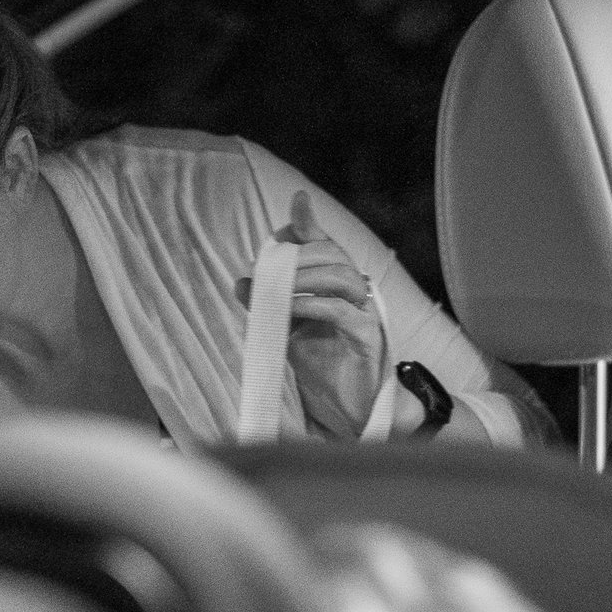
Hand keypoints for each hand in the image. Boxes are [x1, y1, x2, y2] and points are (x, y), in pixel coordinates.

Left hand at [235, 190, 409, 438]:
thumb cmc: (320, 365)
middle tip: (265, 269)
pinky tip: (291, 308)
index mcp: (338, 285)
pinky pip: (343, 311)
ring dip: (304, 277)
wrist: (344, 409)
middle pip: (334, 254)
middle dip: (297, 255)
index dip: (310, 222)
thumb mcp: (287, 328)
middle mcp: (357, 292)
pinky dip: (314, 304)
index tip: (298, 202)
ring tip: (276, 289)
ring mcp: (366, 313)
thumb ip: (270, 303)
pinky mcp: (369, 337)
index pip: (325, 244)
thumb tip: (242, 282)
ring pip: (342, 275)